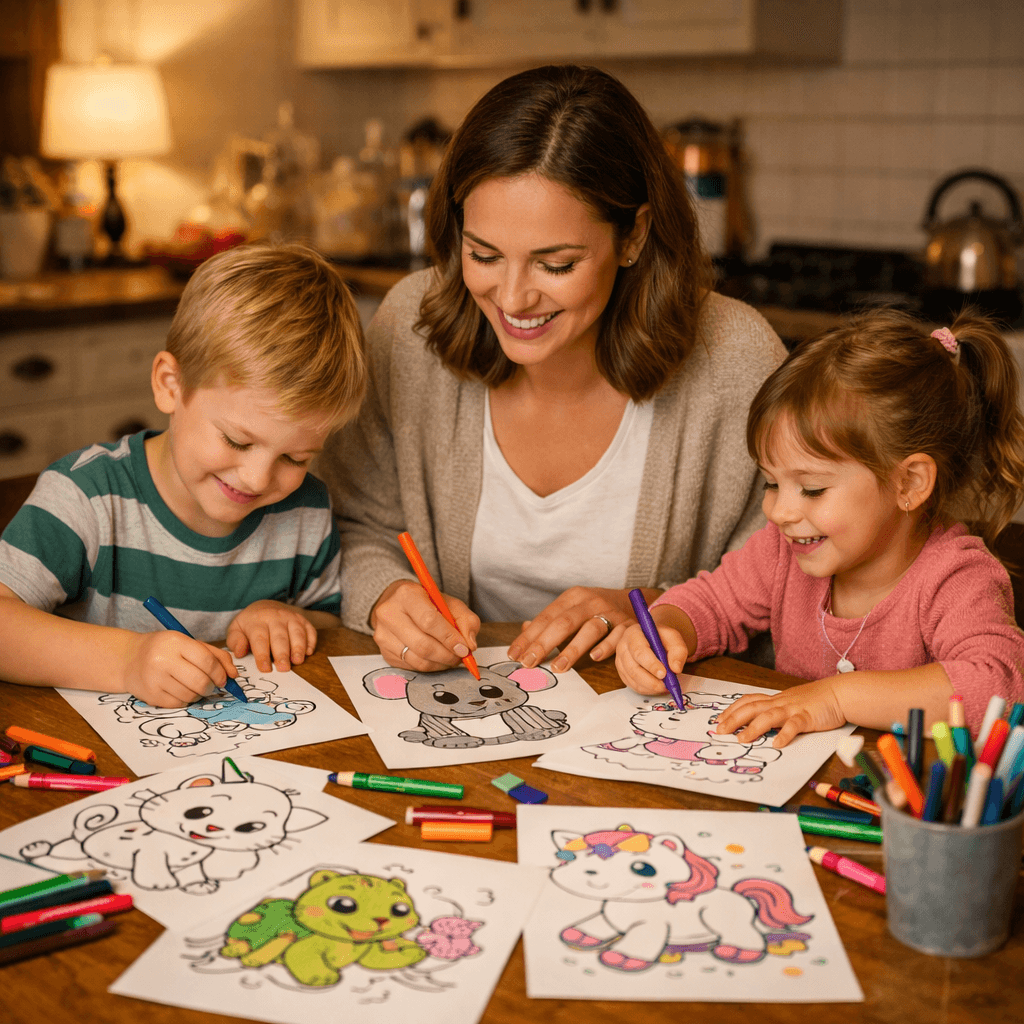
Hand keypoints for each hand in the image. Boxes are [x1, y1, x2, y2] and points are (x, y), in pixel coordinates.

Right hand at [121, 631, 237, 707]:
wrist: (129, 659)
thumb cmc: (166, 649)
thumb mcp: (189, 643)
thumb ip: (216, 655)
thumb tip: (234, 675)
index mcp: (175, 642)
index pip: (207, 661)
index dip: (220, 673)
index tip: (224, 678)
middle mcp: (162, 660)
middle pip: (200, 681)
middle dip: (212, 686)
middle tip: (212, 685)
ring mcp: (154, 679)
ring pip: (191, 695)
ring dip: (199, 694)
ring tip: (194, 685)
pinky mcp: (150, 696)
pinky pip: (179, 704)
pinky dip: (186, 700)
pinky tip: (180, 690)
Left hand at [226, 600, 318, 672]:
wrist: (265, 606)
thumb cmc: (250, 624)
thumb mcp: (236, 629)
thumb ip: (235, 641)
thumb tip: (239, 653)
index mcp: (257, 621)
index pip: (260, 639)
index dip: (262, 655)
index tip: (265, 669)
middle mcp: (275, 617)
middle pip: (280, 636)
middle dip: (282, 653)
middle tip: (284, 668)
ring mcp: (291, 617)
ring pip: (297, 632)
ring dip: (298, 647)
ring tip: (298, 661)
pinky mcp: (302, 619)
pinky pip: (309, 629)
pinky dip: (311, 641)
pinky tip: (308, 652)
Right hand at [371, 580, 479, 671]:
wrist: (398, 604)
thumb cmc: (426, 602)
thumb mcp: (449, 603)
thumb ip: (466, 620)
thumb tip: (469, 644)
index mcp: (407, 595)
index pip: (429, 621)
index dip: (449, 638)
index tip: (464, 648)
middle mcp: (389, 614)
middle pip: (423, 644)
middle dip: (447, 655)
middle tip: (460, 656)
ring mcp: (383, 634)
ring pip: (418, 660)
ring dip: (440, 663)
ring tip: (451, 657)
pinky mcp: (384, 651)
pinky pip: (412, 666)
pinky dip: (430, 666)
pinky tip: (437, 658)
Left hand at [507, 587, 656, 672]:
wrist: (633, 600)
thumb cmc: (596, 609)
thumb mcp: (572, 609)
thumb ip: (550, 621)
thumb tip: (525, 631)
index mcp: (573, 597)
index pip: (546, 617)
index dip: (529, 637)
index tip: (515, 654)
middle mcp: (590, 602)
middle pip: (564, 622)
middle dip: (544, 644)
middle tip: (529, 662)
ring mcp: (610, 612)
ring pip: (590, 629)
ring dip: (573, 649)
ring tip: (558, 667)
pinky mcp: (628, 625)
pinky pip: (616, 636)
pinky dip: (605, 647)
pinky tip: (594, 658)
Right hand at [615, 622, 689, 694]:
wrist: (651, 638)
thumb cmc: (661, 637)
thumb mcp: (673, 638)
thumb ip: (678, 651)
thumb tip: (675, 668)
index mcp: (633, 634)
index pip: (639, 651)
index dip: (651, 664)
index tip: (663, 673)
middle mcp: (623, 648)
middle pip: (633, 669)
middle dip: (651, 680)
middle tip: (666, 685)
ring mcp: (620, 661)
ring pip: (633, 680)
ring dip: (651, 687)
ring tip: (665, 686)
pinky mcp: (623, 673)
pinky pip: (633, 686)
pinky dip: (647, 690)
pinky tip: (657, 686)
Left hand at [713, 677, 847, 747]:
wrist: (839, 693)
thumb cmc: (816, 701)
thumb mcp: (792, 704)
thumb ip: (777, 712)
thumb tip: (759, 724)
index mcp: (776, 700)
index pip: (748, 702)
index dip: (732, 710)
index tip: (718, 720)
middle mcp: (781, 703)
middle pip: (752, 708)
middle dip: (733, 719)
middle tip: (719, 731)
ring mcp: (793, 709)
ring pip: (769, 716)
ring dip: (753, 728)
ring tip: (741, 740)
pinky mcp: (808, 717)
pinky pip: (794, 726)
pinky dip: (785, 734)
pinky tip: (777, 744)